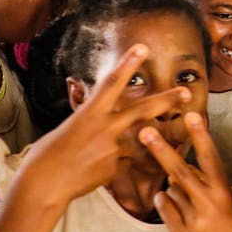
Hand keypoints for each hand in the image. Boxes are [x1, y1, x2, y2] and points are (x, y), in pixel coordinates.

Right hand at [18, 45, 189, 203]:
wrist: (45, 183)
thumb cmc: (48, 154)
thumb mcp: (71, 127)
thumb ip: (92, 120)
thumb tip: (103, 115)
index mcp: (90, 112)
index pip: (112, 82)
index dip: (127, 64)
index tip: (142, 47)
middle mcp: (104, 127)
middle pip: (143, 109)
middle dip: (167, 100)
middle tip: (187, 92)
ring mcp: (112, 148)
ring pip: (140, 140)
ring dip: (150, 140)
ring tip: (159, 141)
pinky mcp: (116, 167)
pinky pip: (126, 162)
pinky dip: (121, 163)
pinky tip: (102, 169)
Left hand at [140, 112, 231, 231]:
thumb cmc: (225, 218)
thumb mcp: (220, 195)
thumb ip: (199, 179)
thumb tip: (171, 167)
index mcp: (221, 188)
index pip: (209, 157)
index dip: (200, 135)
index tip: (191, 114)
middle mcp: (209, 202)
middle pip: (180, 171)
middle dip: (161, 149)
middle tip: (145, 131)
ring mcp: (194, 219)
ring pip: (169, 190)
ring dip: (172, 190)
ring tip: (190, 204)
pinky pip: (163, 206)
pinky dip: (164, 202)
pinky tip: (180, 211)